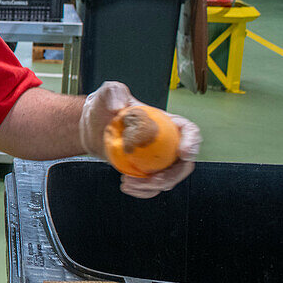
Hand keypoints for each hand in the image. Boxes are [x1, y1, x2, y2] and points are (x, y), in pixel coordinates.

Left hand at [78, 81, 200, 197]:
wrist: (90, 128)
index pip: (189, 131)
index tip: (184, 153)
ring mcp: (157, 160)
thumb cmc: (103, 108)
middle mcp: (167, 143)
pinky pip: (151, 186)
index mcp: (167, 123)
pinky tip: (126, 186)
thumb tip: (118, 106)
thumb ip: (113, 91)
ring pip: (168, 179)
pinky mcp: (145, 172)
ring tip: (129, 183)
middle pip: (183, 164)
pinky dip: (142, 191)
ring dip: (153, 187)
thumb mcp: (106, 93)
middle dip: (173, 176)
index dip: (193, 142)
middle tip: (153, 180)